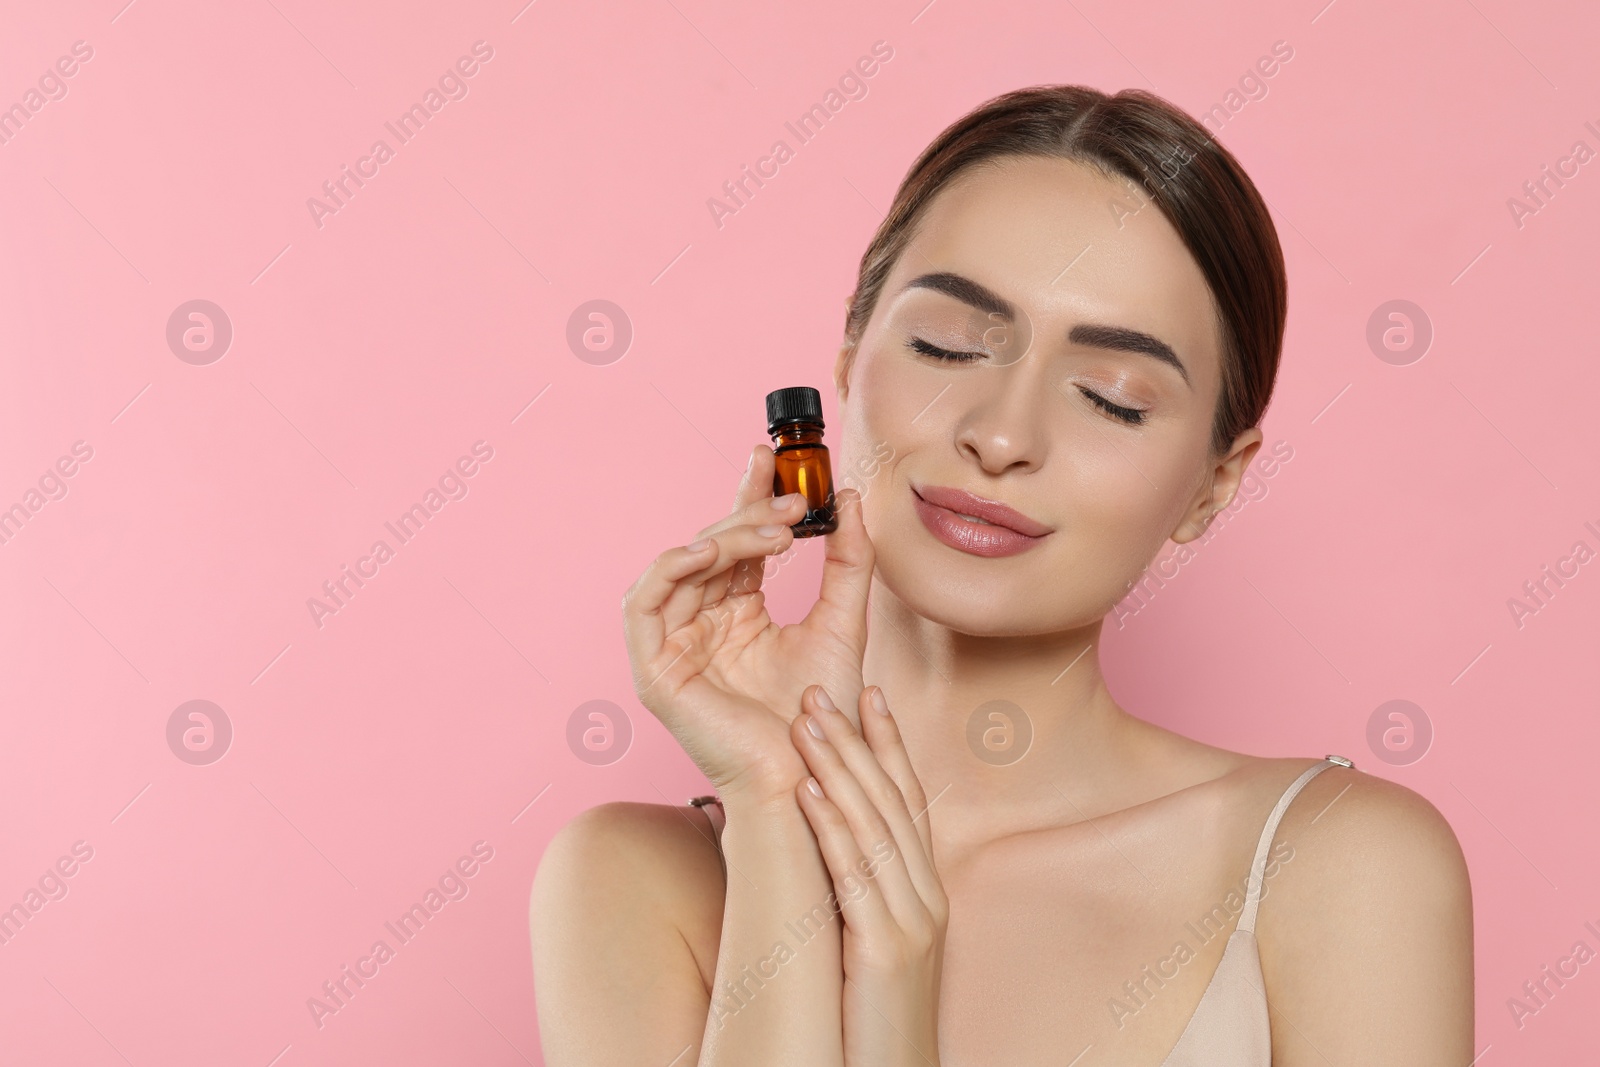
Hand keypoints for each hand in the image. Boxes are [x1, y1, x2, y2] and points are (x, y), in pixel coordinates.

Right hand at [622, 444, 874, 805]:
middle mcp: (701, 625)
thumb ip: (847, 561)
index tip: (771, 457)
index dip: (748, 497)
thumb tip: (850, 499)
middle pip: (709, 548)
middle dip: (748, 515)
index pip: (736, 542)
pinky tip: (711, 550)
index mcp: (737, 614)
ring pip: (681, 566)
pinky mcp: (654, 670)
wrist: (811, 773)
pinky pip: (643, 604)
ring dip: (724, 537)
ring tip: (773, 530)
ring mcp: (675, 646)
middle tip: (792, 502)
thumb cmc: (823, 714)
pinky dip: (671, 568)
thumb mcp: (842, 621)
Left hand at [792, 684, 946, 1066]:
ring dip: (837, 766)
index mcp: (925, 890)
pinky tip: (806, 788)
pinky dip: (831, 825)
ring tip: (804, 719)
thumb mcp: (870, 940)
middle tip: (821, 688)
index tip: (868, 691)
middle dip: (855, 740)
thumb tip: (818, 837)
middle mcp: (927, 897)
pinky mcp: (888, 951)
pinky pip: (855, 874)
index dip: (888, 743)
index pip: (908, 799)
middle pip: (891, 800)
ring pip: (874, 826)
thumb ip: (856, 889)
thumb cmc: (869, 1016)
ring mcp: (913, 922)